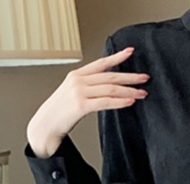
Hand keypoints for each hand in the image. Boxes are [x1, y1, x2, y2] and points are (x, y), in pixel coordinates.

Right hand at [26, 46, 150, 157]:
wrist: (45, 125)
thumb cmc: (59, 112)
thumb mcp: (71, 93)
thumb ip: (87, 87)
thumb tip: (107, 88)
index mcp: (76, 75)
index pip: (101, 63)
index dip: (117, 57)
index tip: (130, 52)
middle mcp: (78, 81)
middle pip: (109, 76)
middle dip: (130, 77)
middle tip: (144, 78)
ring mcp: (79, 92)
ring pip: (110, 88)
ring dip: (129, 91)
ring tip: (142, 93)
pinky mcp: (81, 105)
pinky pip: (105, 102)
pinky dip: (120, 101)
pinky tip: (130, 101)